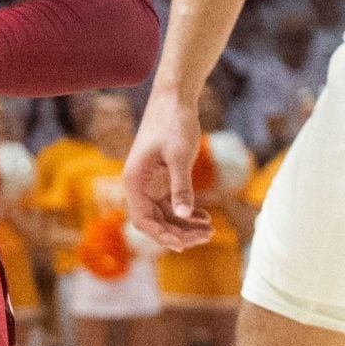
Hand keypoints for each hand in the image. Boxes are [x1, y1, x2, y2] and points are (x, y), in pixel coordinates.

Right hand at [123, 94, 213, 249]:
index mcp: (134, 182)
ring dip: (184, 226)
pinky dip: (187, 213)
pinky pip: (172, 205)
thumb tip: (184, 215)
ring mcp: (150, 184)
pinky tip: (205, 217)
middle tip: (207, 237)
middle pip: (154, 222)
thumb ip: (181, 187)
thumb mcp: (180, 156)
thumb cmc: (173, 124)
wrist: (173, 101)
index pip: (143, 220)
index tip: (183, 245)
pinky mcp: (162, 180)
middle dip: (178, 233)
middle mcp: (139, 187)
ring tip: (210, 230)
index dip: (162, 235)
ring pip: (165, 216)